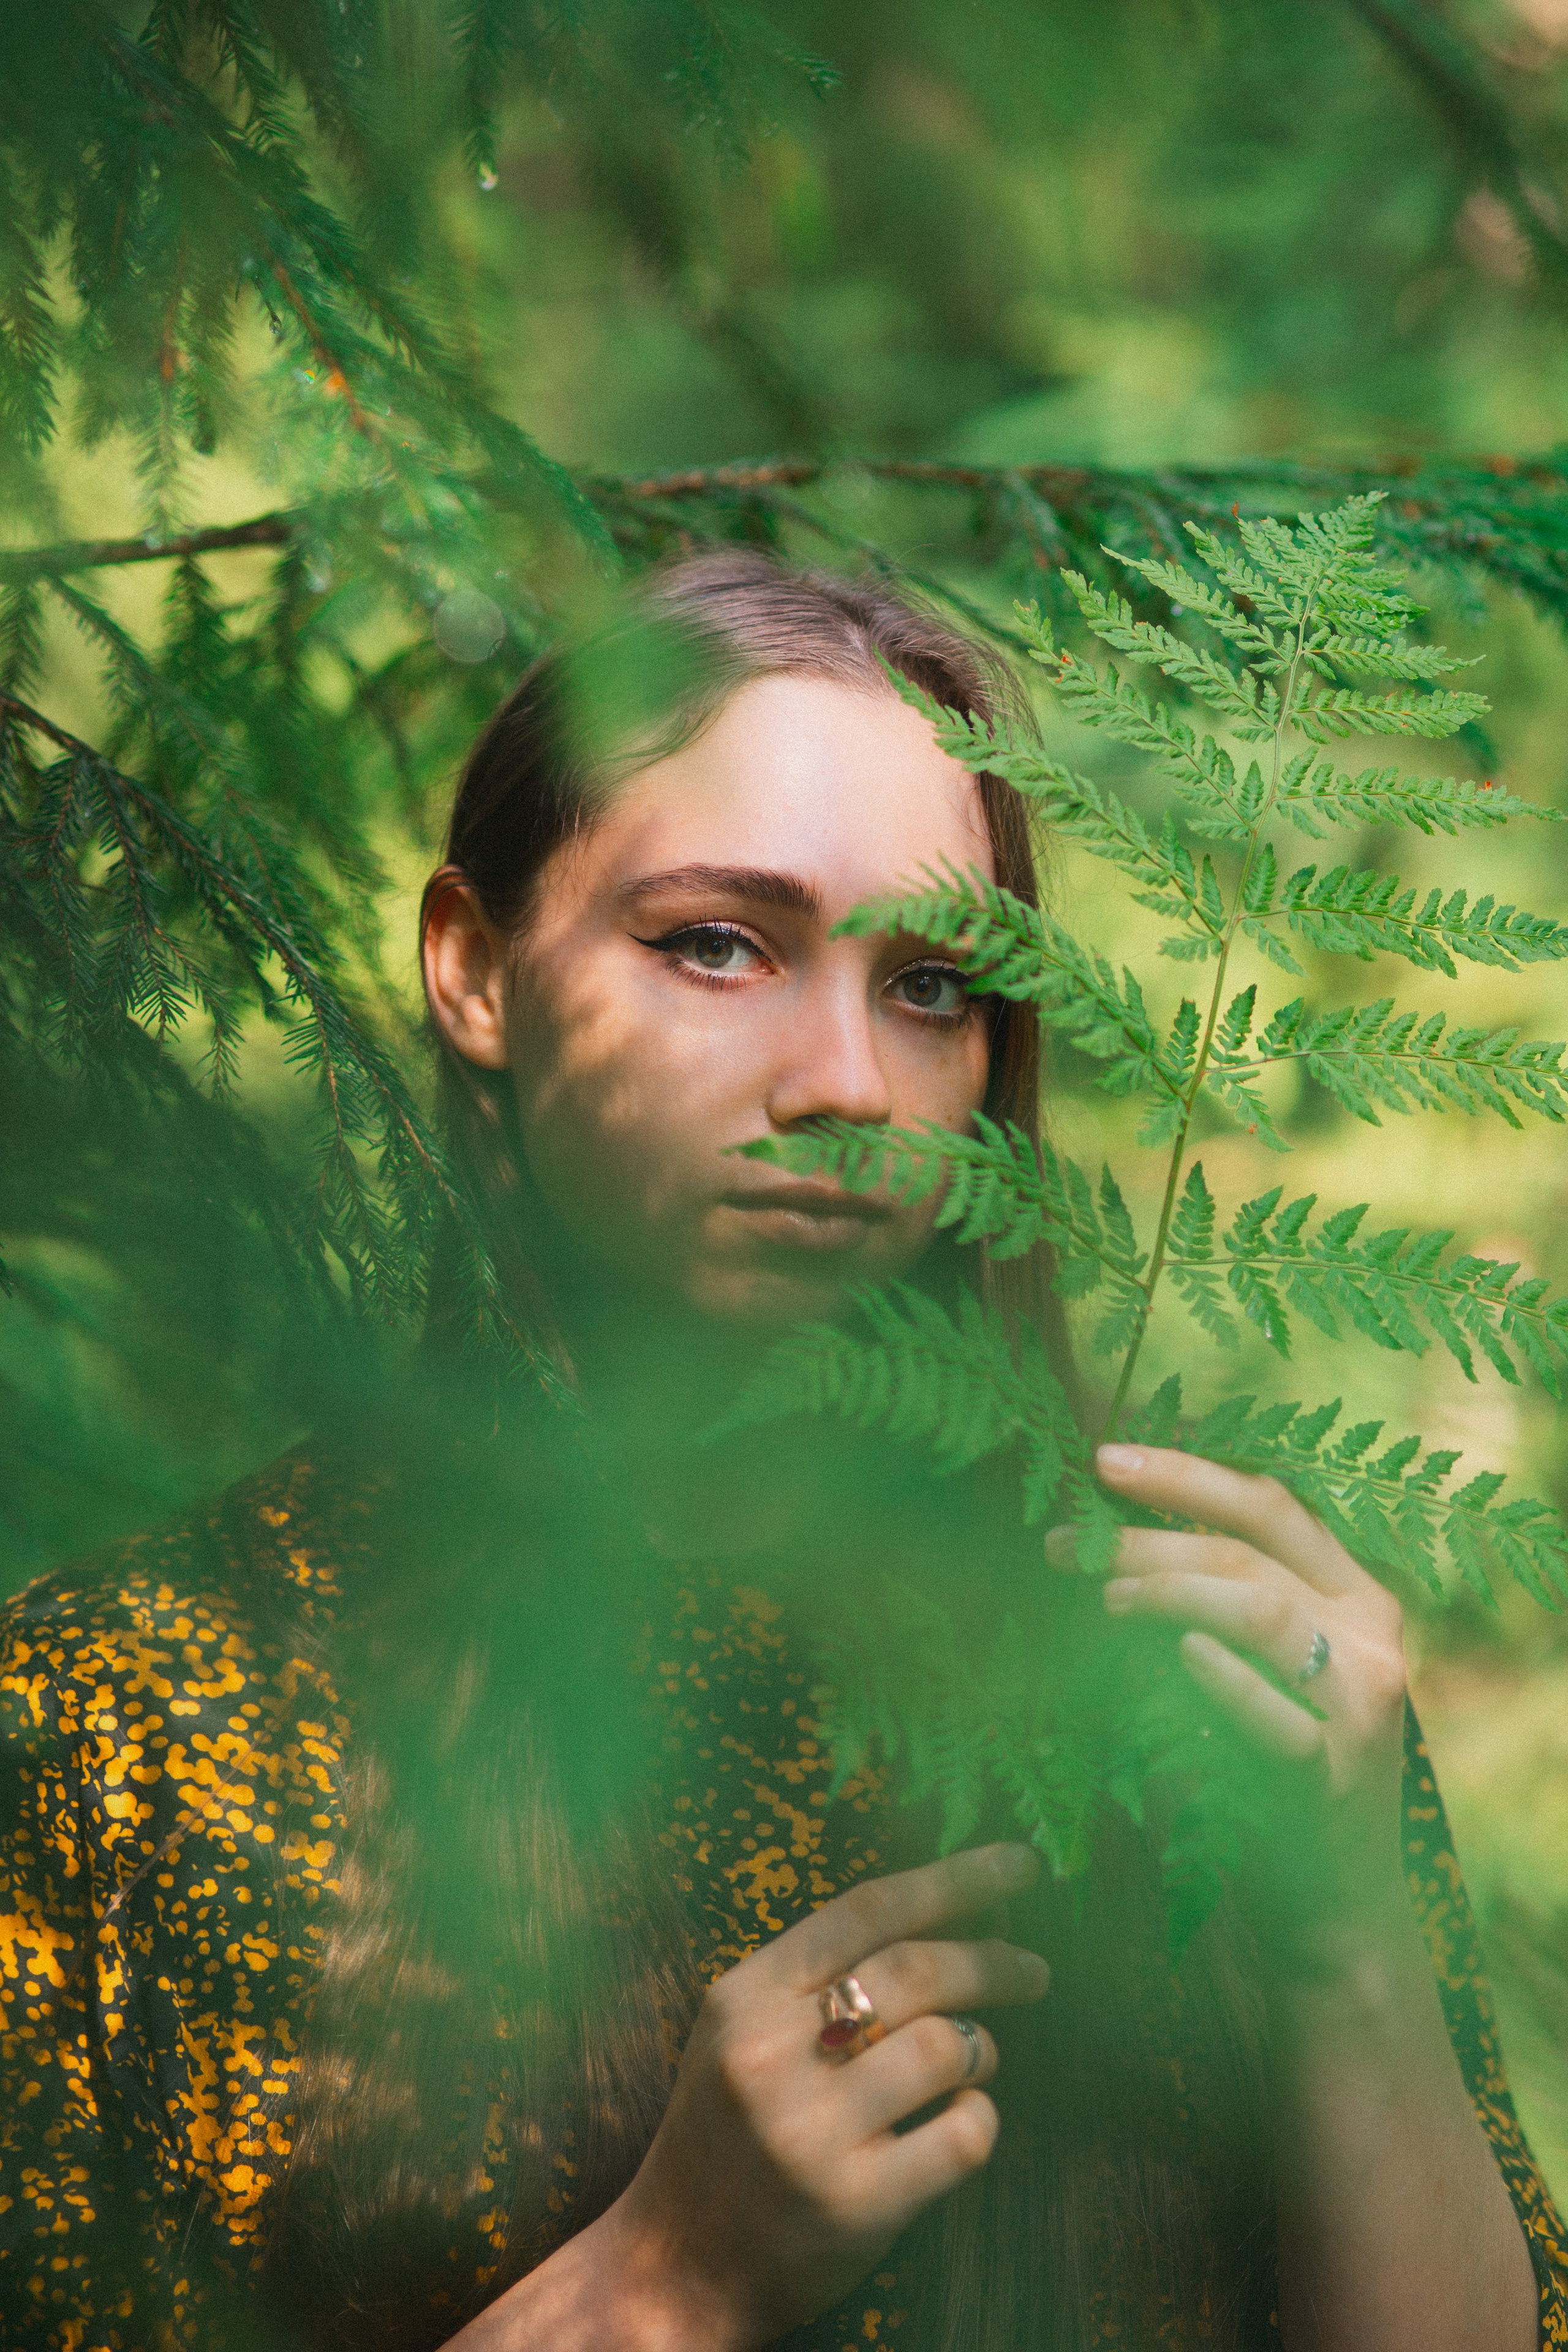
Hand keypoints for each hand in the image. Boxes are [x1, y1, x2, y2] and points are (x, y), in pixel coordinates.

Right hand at [598, 1841, 1046, 2349]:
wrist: (675, 2270)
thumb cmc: (725, 2136)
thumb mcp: (738, 2034)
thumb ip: (816, 1978)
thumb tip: (946, 1917)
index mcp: (743, 1996)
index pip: (867, 1908)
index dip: (954, 1878)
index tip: (1019, 1865)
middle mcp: (771, 2054)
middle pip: (916, 1967)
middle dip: (994, 1960)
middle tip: (1034, 1970)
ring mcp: (812, 2131)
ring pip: (947, 2046)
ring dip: (983, 2047)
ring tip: (975, 2060)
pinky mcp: (855, 2203)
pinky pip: (962, 2135)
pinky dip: (981, 2119)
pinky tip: (964, 2121)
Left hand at [1071, 1443, 1410, 1950]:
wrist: (1342, 1911)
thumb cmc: (1280, 1779)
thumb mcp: (1271, 1675)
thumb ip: (1221, 1608)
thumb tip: (1109, 1538)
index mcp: (1355, 1597)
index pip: (1271, 1504)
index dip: (1185, 1473)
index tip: (1102, 1460)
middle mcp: (1371, 1637)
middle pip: (1249, 1550)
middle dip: (1146, 1537)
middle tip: (1066, 1543)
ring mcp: (1361, 1705)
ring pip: (1261, 1610)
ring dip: (1168, 1592)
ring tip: (1103, 1599)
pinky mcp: (1338, 1774)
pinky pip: (1275, 1714)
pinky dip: (1222, 1682)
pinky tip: (1180, 1659)